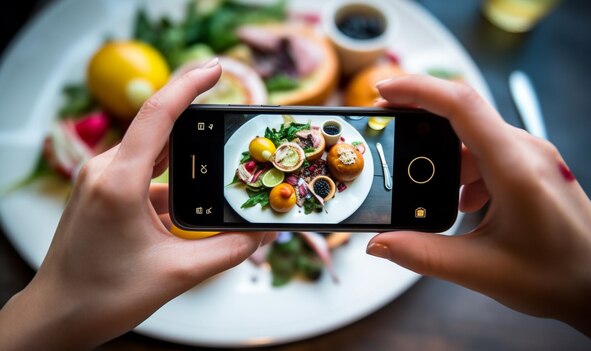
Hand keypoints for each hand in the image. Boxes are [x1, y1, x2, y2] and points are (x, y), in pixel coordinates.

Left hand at [0, 59, 272, 349]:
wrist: (58, 316)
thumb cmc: (104, 296)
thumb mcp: (177, 273)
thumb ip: (228, 250)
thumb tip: (262, 234)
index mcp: (118, 182)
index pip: (157, 115)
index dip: (189, 85)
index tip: (217, 68)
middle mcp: (104, 171)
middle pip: (158, 128)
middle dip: (197, 122)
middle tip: (233, 123)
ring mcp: (100, 180)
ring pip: (152, 152)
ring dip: (185, 154)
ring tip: (219, 161)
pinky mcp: (102, 192)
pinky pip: (143, 173)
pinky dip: (171, 179)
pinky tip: (193, 198)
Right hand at [367, 75, 590, 347]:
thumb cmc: (556, 278)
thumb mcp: (480, 270)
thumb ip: (422, 254)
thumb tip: (377, 243)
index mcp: (515, 167)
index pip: (462, 105)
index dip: (418, 90)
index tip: (382, 91)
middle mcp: (526, 151)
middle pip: (462, 115)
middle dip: (419, 123)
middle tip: (388, 140)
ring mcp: (532, 156)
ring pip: (473, 137)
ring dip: (442, 156)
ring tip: (424, 187)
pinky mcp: (531, 167)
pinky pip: (488, 152)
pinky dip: (463, 169)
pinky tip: (461, 202)